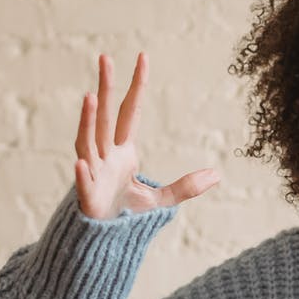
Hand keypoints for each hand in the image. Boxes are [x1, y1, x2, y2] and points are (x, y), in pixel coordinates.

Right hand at [74, 52, 219, 219]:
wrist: (103, 240)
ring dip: (87, 121)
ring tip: (90, 97)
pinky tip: (80, 163)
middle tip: (105, 57)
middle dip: (105, 88)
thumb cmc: (125, 215)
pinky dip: (82, 174)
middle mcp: (104, 156)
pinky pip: (83, 184)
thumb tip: (218, 175)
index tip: (142, 58)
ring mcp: (93, 174)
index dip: (135, 87)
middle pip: (105, 117)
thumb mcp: (161, 200)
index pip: (129, 112)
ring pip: (88, 142)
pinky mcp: (88, 199)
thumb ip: (186, 186)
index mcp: (122, 152)